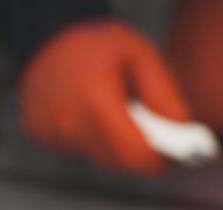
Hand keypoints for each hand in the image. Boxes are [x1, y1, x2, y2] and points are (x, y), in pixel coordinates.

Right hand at [18, 18, 191, 173]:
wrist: (45, 33)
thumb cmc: (99, 45)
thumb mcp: (141, 55)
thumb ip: (164, 93)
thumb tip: (180, 127)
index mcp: (96, 102)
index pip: (136, 154)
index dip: (159, 160)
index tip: (173, 154)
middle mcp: (69, 122)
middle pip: (122, 162)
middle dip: (142, 154)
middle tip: (153, 135)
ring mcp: (52, 130)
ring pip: (103, 159)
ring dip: (120, 147)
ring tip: (121, 117)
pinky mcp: (41, 133)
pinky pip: (83, 150)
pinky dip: (97, 140)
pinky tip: (95, 116)